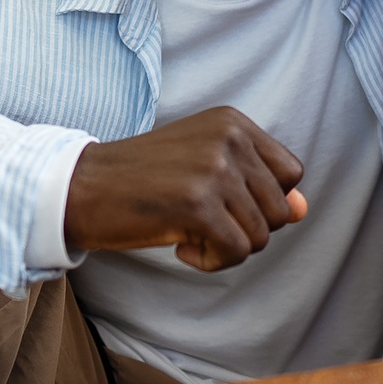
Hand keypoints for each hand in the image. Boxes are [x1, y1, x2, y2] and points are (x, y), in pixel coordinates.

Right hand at [63, 106, 306, 271]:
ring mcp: (215, 169)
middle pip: (279, 209)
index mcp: (233, 122)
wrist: (80, 188)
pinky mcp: (198, 204)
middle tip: (200, 222)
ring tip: (187, 231)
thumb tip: (303, 211)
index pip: (291, 172)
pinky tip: (179, 245)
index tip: (223, 203)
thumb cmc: (143, 183)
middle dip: (246, 229)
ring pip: (261, 236)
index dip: (264, 201)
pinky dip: (209, 261)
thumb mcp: (205, 172)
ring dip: (225, 248)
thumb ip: (258, 188)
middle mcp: (230, 138)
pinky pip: (236, 252)